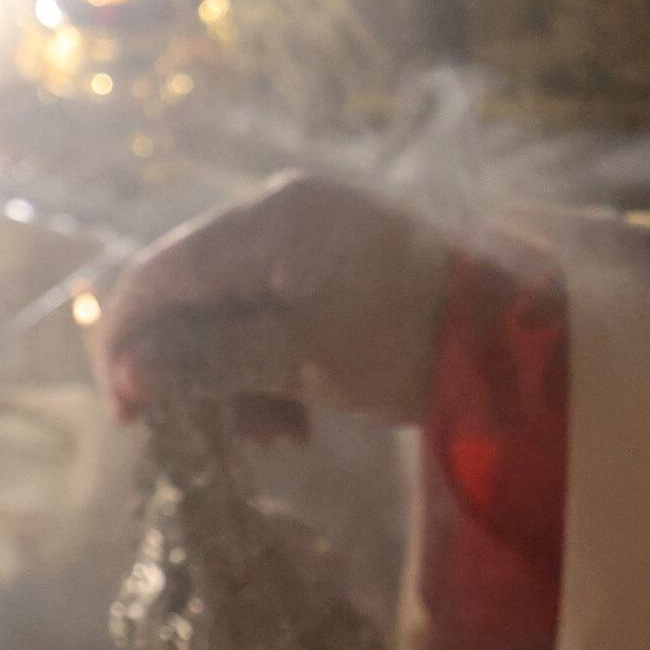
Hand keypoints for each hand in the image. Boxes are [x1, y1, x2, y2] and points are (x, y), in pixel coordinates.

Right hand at [95, 173, 455, 437]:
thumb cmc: (413, 340)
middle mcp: (284, 213)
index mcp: (273, 217)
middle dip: (196, 371)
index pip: (164, 271)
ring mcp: (312, 239)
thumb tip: (129, 374)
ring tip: (276, 436)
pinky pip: (274, 319)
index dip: (131, 342)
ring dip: (238, 380)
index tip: (128, 414)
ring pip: (233, 315)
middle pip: (196, 295)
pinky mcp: (334, 272)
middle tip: (210, 435)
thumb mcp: (305, 358)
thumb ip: (211, 359)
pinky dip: (274, 370)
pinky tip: (299, 423)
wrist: (521, 339)